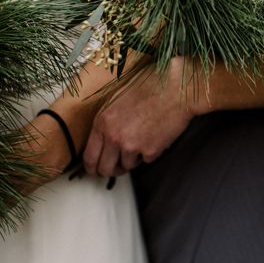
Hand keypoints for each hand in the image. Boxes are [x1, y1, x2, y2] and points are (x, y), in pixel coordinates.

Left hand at [84, 61, 197, 177]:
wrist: (173, 92)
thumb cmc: (148, 90)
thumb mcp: (116, 102)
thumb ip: (106, 123)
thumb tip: (104, 141)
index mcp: (102, 122)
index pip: (89, 155)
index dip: (92, 167)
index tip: (96, 169)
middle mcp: (113, 136)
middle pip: (105, 168)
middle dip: (109, 171)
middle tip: (114, 170)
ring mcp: (131, 146)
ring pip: (126, 166)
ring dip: (132, 160)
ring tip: (141, 142)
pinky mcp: (150, 152)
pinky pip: (145, 161)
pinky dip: (149, 154)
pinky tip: (154, 137)